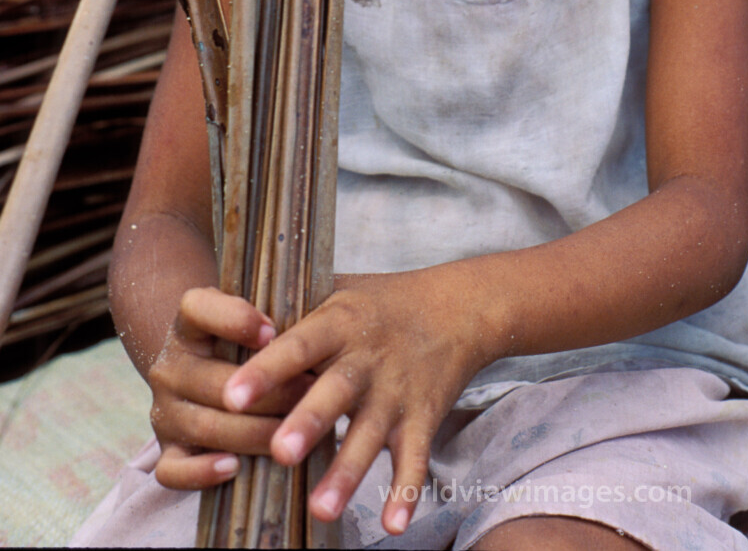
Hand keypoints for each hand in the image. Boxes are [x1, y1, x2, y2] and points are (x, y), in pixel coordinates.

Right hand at [150, 287, 309, 490]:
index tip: (273, 332)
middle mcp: (170, 366)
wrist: (212, 377)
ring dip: (254, 433)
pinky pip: (173, 470)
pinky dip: (202, 473)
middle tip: (311, 395)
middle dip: (269, 392)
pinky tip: (236, 467)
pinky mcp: (167, 451)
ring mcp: (165, 411)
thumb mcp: (256, 322)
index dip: (233, 319)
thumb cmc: (247, 345)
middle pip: (215, 381)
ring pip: (205, 427)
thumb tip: (300, 328)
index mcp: (189, 324)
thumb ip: (273, 320)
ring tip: (291, 434)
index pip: (196, 308)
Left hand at [222, 269, 486, 535]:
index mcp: (339, 322)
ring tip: (320, 509)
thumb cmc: (381, 303)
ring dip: (348, 472)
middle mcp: (367, 357)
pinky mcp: (424, 417)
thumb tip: (224, 313)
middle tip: (280, 453)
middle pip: (335, 391)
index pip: (297, 346)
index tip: (232, 395)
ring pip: (370, 433)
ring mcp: (397, 390)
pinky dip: (406, 490)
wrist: (457, 308)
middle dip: (308, 423)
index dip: (266, 369)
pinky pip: (415, 458)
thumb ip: (289, 308)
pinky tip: (393, 523)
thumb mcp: (338, 291)